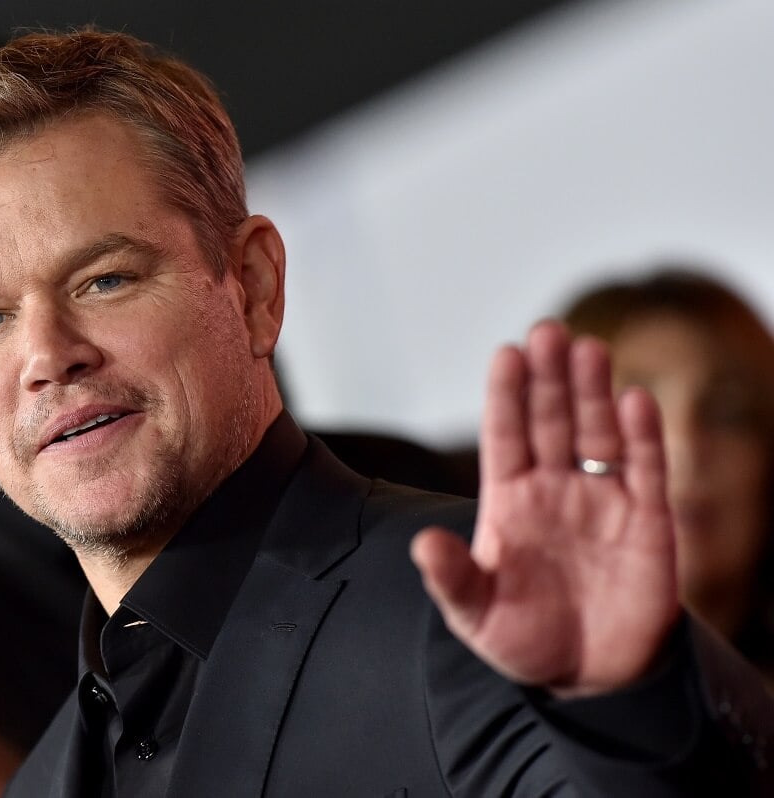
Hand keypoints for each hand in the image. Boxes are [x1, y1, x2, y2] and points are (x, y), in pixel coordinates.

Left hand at [411, 320, 679, 696]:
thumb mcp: (475, 615)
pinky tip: (636, 400)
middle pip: (550, 423)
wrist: (588, 678)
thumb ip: (452, 578)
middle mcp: (553, 490)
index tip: (505, 353)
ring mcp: (601, 501)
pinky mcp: (647, 523)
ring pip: (596, 434)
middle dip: (549, 379)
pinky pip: (646, 471)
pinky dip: (643, 437)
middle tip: (548, 332)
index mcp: (508, 502)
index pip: (504, 436)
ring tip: (588, 349)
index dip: (506, 396)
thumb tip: (422, 543)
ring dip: (593, 393)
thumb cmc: (523, 639)